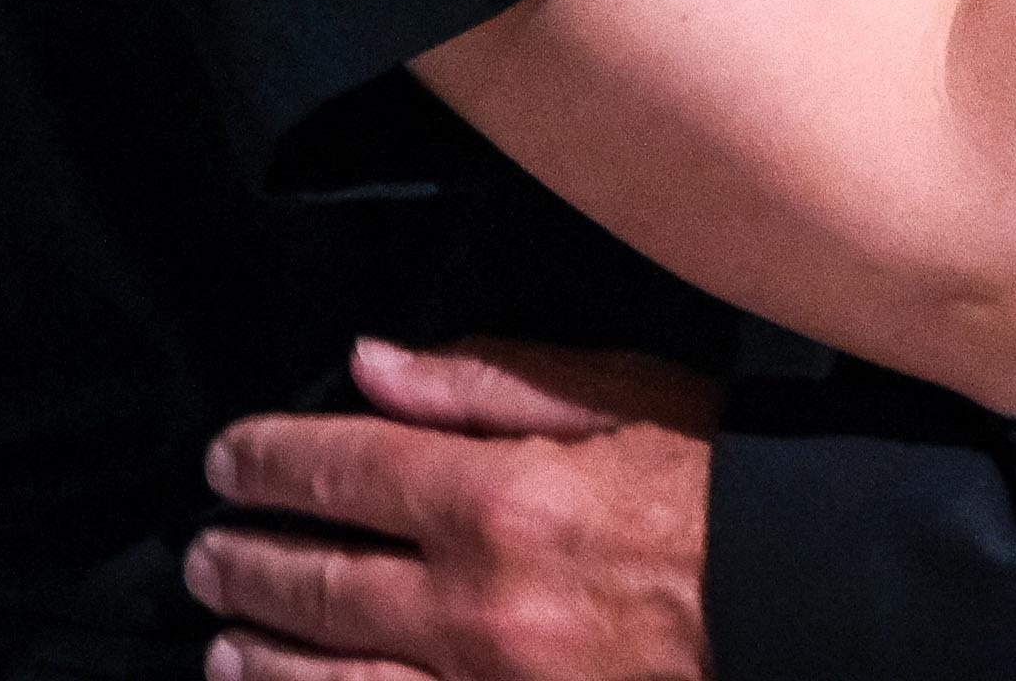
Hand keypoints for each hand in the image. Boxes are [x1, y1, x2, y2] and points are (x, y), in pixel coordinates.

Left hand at [194, 339, 716, 680]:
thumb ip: (483, 382)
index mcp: (497, 499)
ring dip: (263, 658)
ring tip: (224, 645)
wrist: (810, 606)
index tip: (226, 458)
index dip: (267, 460)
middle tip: (204, 551)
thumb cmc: (722, 491)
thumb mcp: (619, 397)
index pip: (340, 468)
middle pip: (318, 581)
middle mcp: (474, 604)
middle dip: (245, 561)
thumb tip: (369, 365)